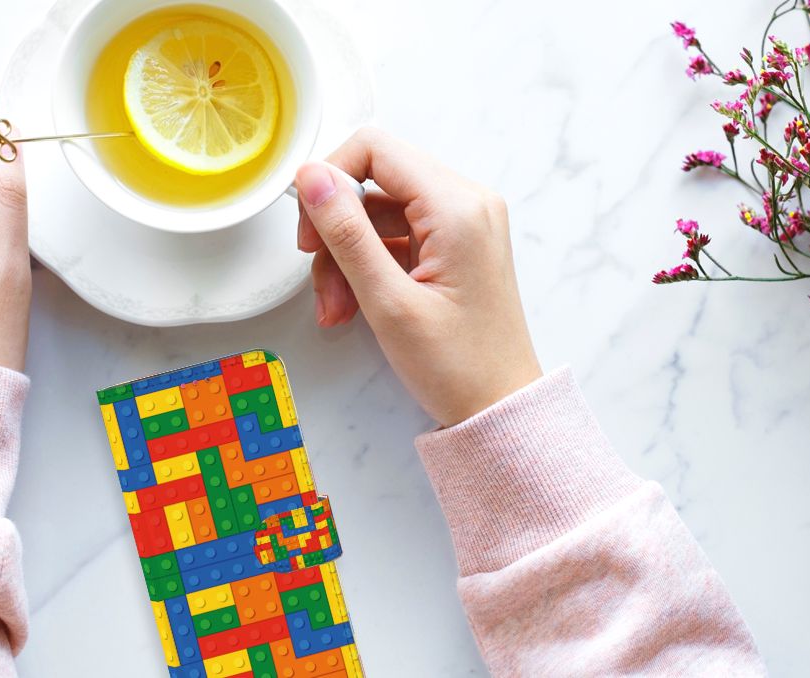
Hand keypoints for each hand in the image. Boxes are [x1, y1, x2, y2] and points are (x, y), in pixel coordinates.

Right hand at [295, 128, 540, 426]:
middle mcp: (466, 203)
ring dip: (346, 257)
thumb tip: (311, 177)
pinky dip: (367, 267)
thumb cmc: (457, 366)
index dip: (329, 179)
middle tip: (319, 279)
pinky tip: (354, 307)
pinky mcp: (454, 246)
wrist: (500, 408)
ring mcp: (462, 224)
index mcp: (457, 207)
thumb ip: (347, 233)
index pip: (375, 149)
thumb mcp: (388, 301)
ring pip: (378, 214)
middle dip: (336, 231)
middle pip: (374, 182)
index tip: (309, 228)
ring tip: (336, 309)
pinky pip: (395, 237)